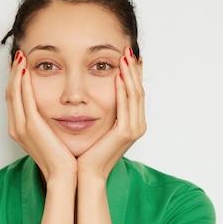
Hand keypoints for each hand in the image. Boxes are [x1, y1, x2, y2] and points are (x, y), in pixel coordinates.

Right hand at [6, 51, 77, 182]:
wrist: (64, 175)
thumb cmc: (63, 159)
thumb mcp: (53, 137)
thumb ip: (48, 123)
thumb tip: (55, 110)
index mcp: (19, 130)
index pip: (14, 100)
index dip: (15, 81)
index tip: (21, 66)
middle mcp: (16, 127)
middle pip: (10, 93)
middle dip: (13, 73)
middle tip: (19, 56)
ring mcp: (21, 126)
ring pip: (14, 93)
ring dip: (16, 73)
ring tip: (21, 57)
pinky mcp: (31, 125)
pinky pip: (24, 98)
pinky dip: (23, 82)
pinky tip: (26, 69)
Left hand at [77, 47, 145, 179]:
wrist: (84, 173)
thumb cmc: (86, 152)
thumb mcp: (96, 126)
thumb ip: (101, 111)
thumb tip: (93, 94)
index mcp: (131, 124)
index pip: (135, 93)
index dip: (133, 74)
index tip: (127, 56)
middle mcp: (137, 126)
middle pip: (138, 90)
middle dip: (133, 69)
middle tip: (127, 49)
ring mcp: (134, 130)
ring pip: (135, 95)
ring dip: (130, 74)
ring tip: (124, 56)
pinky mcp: (125, 133)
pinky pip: (126, 105)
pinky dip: (123, 89)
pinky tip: (117, 76)